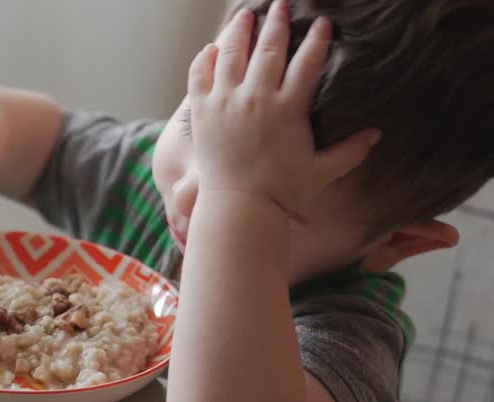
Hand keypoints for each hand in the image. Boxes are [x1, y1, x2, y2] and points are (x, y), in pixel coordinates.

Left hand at [187, 0, 379, 211]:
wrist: (238, 206)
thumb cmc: (281, 191)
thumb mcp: (322, 171)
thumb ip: (350, 151)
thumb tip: (378, 134)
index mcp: (288, 109)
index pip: (307, 62)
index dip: (317, 39)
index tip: (322, 22)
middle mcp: (256, 98)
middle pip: (269, 48)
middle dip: (277, 22)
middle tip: (282, 5)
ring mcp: (225, 102)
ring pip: (232, 54)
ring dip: (240, 30)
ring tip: (246, 15)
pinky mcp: (202, 111)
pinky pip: (200, 75)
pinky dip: (205, 58)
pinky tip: (212, 48)